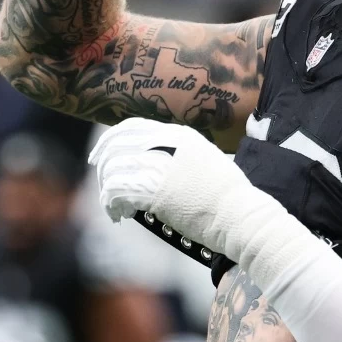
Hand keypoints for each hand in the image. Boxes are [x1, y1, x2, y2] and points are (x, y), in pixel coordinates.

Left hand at [90, 118, 260, 260]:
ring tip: (114, 206)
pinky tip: (118, 214)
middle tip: (101, 182)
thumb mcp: (207, 162)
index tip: (102, 155)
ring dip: (107, 189)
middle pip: (117, 145)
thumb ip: (182, 157)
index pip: (132, 127)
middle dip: (103, 164)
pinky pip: (116, 190)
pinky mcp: (154, 191)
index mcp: (179, 134)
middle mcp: (167, 144)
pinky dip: (111, 203)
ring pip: (114, 168)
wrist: (240, 215)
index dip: (110, 140)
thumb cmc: (229, 197)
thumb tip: (159, 165)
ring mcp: (160, 166)